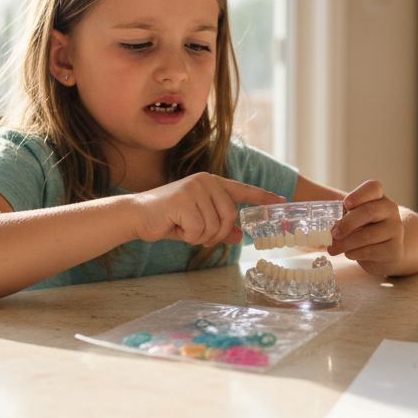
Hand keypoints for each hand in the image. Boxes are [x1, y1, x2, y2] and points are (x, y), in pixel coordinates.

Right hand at [130, 173, 284, 246]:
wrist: (137, 215)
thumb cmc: (167, 218)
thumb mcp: (198, 223)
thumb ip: (219, 226)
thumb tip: (239, 234)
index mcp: (211, 182)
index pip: (242, 190)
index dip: (262, 197)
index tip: (281, 202)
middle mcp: (206, 181)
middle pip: (230, 217)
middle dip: (216, 234)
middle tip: (196, 234)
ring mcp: (195, 189)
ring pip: (215, 226)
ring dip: (199, 236)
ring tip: (181, 227)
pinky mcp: (184, 201)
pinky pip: (198, 230)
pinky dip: (187, 236)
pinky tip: (174, 226)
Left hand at [328, 179, 404, 275]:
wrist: (387, 251)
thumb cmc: (366, 229)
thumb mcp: (356, 218)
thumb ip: (346, 216)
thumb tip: (330, 227)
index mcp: (379, 198)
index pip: (373, 187)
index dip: (358, 195)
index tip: (345, 204)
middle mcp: (390, 210)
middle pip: (369, 211)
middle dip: (347, 223)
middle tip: (333, 233)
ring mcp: (395, 230)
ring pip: (368, 235)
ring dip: (346, 243)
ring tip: (334, 248)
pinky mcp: (394, 249)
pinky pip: (370, 251)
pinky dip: (354, 253)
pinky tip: (348, 254)